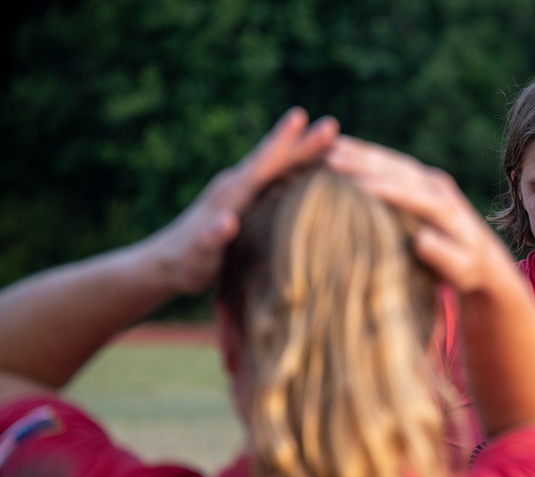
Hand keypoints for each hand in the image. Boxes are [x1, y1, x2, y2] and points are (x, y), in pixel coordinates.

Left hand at [149, 108, 338, 293]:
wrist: (167, 262)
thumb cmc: (186, 263)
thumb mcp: (198, 255)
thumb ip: (211, 237)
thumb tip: (228, 220)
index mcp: (230, 194)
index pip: (262, 164)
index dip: (282, 143)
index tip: (302, 119)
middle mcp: (236, 185)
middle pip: (274, 159)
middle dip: (302, 142)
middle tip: (331, 124)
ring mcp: (241, 192)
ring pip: (276, 166)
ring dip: (301, 152)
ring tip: (330, 141)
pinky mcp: (245, 202)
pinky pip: (275, 180)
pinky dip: (295, 170)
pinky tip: (313, 171)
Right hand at [326, 135, 512, 293]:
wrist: (483, 256)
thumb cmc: (468, 270)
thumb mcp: (462, 269)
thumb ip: (445, 256)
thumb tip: (421, 240)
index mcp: (448, 209)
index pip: (414, 195)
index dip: (386, 190)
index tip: (356, 186)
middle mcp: (438, 187)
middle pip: (398, 170)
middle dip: (364, 163)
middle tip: (329, 158)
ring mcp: (429, 179)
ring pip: (391, 162)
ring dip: (360, 153)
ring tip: (327, 148)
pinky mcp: (420, 178)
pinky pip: (389, 162)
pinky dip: (365, 154)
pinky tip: (340, 149)